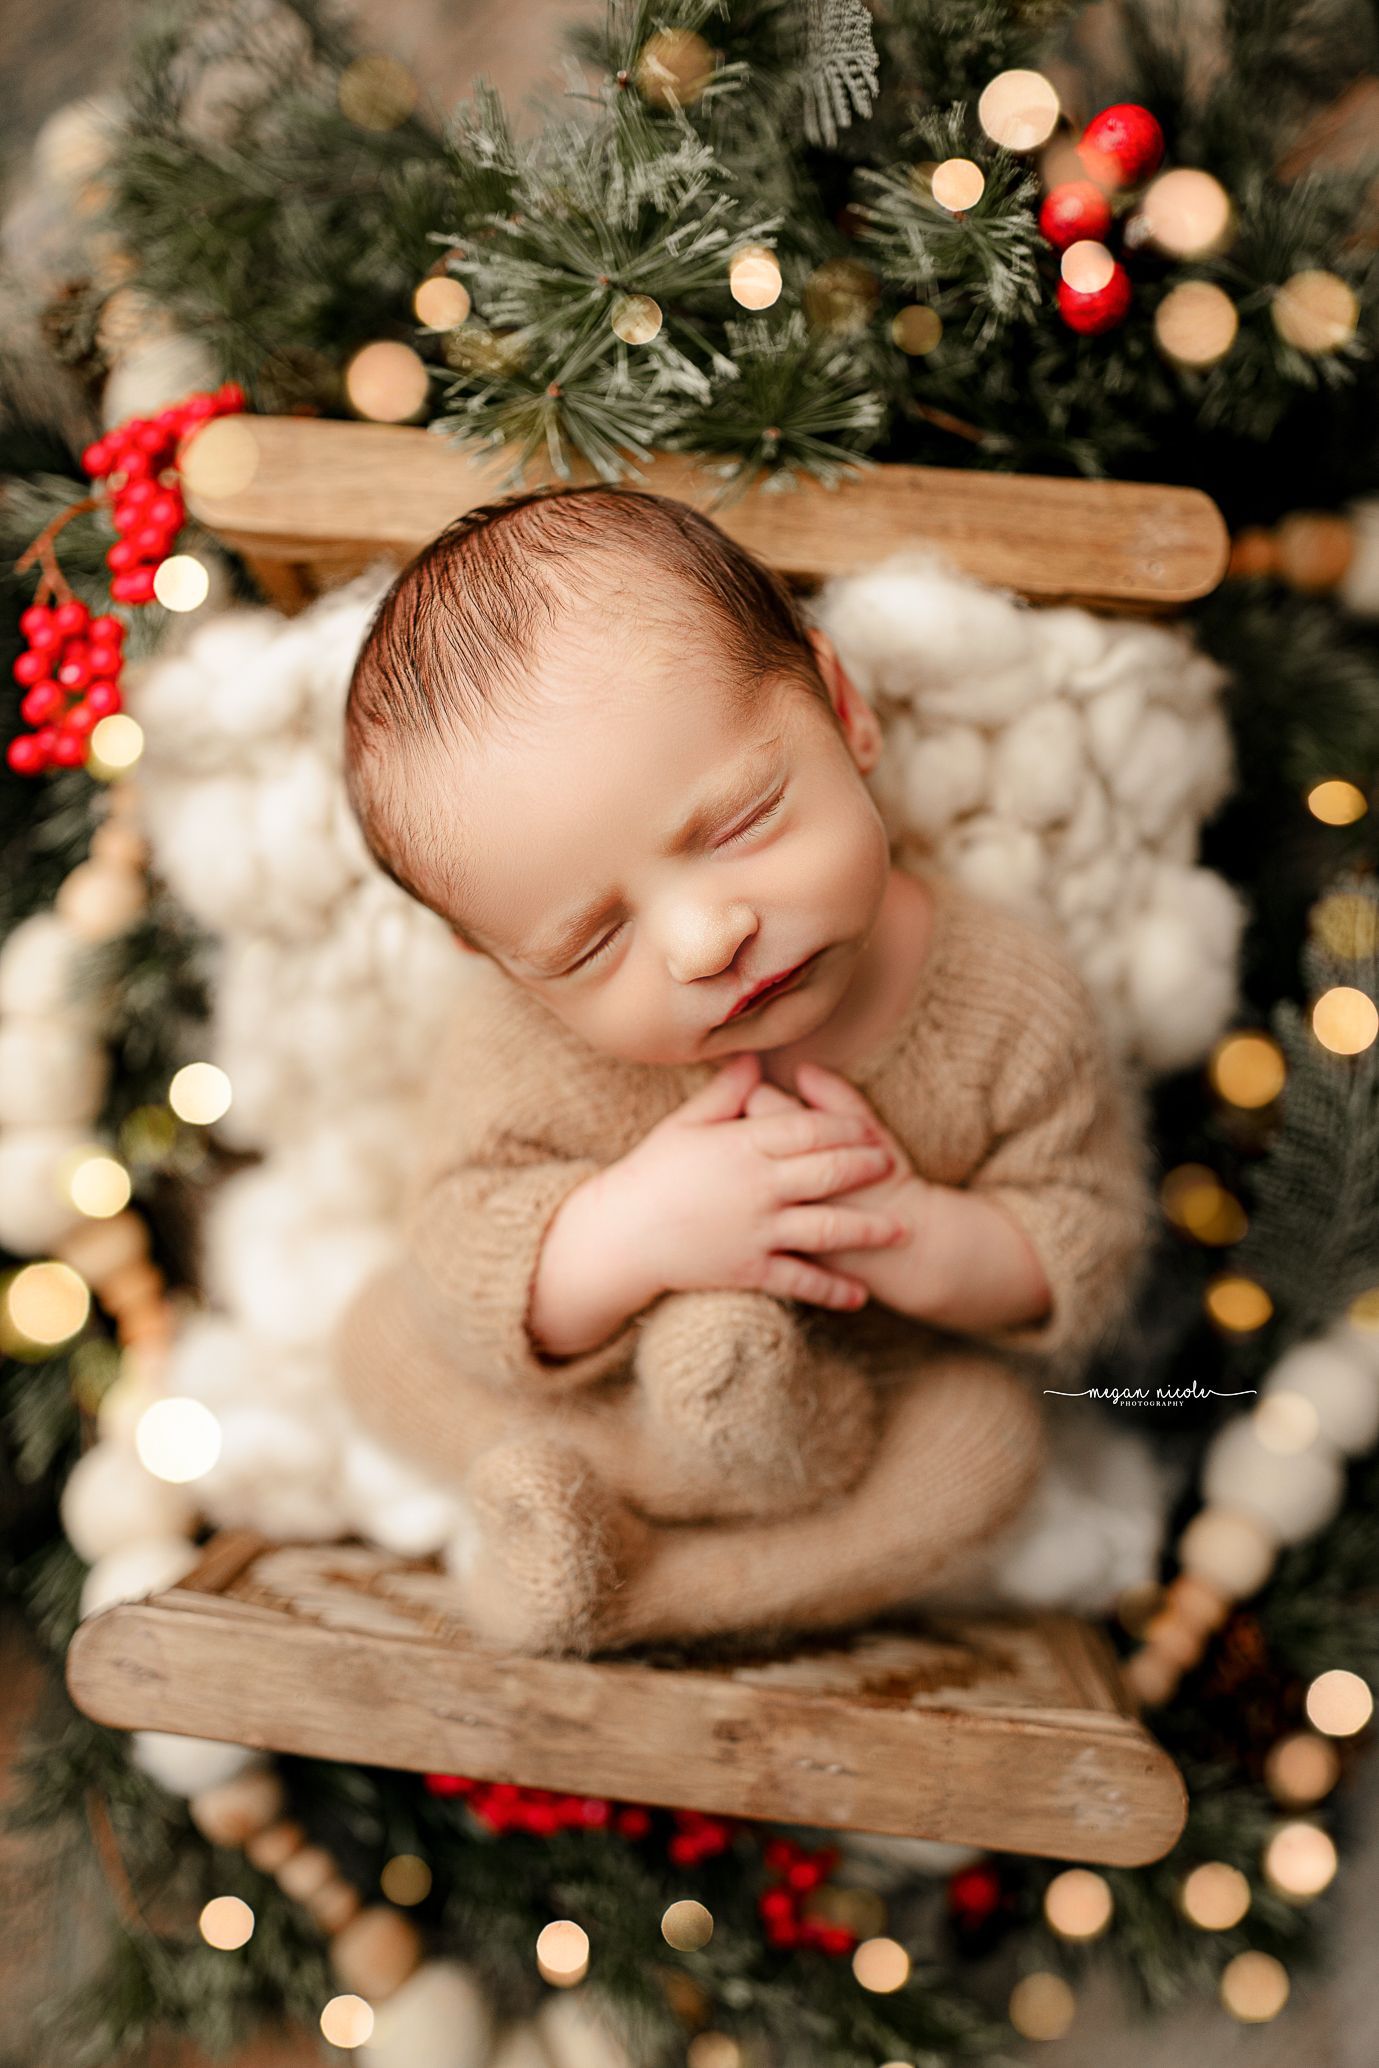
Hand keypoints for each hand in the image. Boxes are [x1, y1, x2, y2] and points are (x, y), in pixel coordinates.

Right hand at [606, 1051, 912, 1310]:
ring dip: (869, 1229)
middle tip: (893, 1166)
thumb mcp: (684, 1125)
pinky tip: (860, 1295)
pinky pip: (801, 1280)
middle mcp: (757, 1186)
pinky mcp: (750, 1269)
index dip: (845, 1127)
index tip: (869, 1129)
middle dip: (866, 1168)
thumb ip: (725, 1093)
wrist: (620, 1236)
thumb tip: (756, 1059)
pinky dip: (833, 1290)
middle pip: (828, 1171)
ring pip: (828, 1227)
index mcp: (742, 1145)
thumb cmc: (651, 1174)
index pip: (808, 1128)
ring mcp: (756, 1230)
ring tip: (900, 1230)